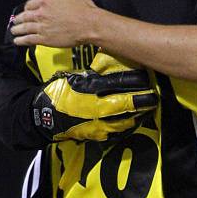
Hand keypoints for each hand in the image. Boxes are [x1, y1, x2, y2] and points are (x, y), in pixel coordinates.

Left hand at [11, 0, 97, 46]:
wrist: (89, 24)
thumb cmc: (83, 8)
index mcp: (46, 1)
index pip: (30, 4)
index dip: (27, 8)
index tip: (26, 10)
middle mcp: (41, 14)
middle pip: (24, 17)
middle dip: (18, 20)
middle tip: (15, 22)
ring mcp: (42, 27)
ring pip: (24, 28)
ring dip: (17, 30)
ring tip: (14, 31)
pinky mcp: (45, 39)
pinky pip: (29, 39)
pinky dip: (22, 40)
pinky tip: (18, 41)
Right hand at [32, 52, 157, 141]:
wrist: (43, 117)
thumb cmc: (60, 93)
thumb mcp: (77, 77)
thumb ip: (96, 73)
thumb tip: (113, 63)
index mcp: (95, 89)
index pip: (124, 83)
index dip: (138, 80)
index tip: (146, 77)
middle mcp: (101, 107)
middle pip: (131, 102)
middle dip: (144, 98)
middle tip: (153, 94)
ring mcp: (101, 123)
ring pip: (129, 118)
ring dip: (140, 112)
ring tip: (149, 106)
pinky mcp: (99, 134)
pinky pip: (119, 130)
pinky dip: (129, 124)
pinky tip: (136, 120)